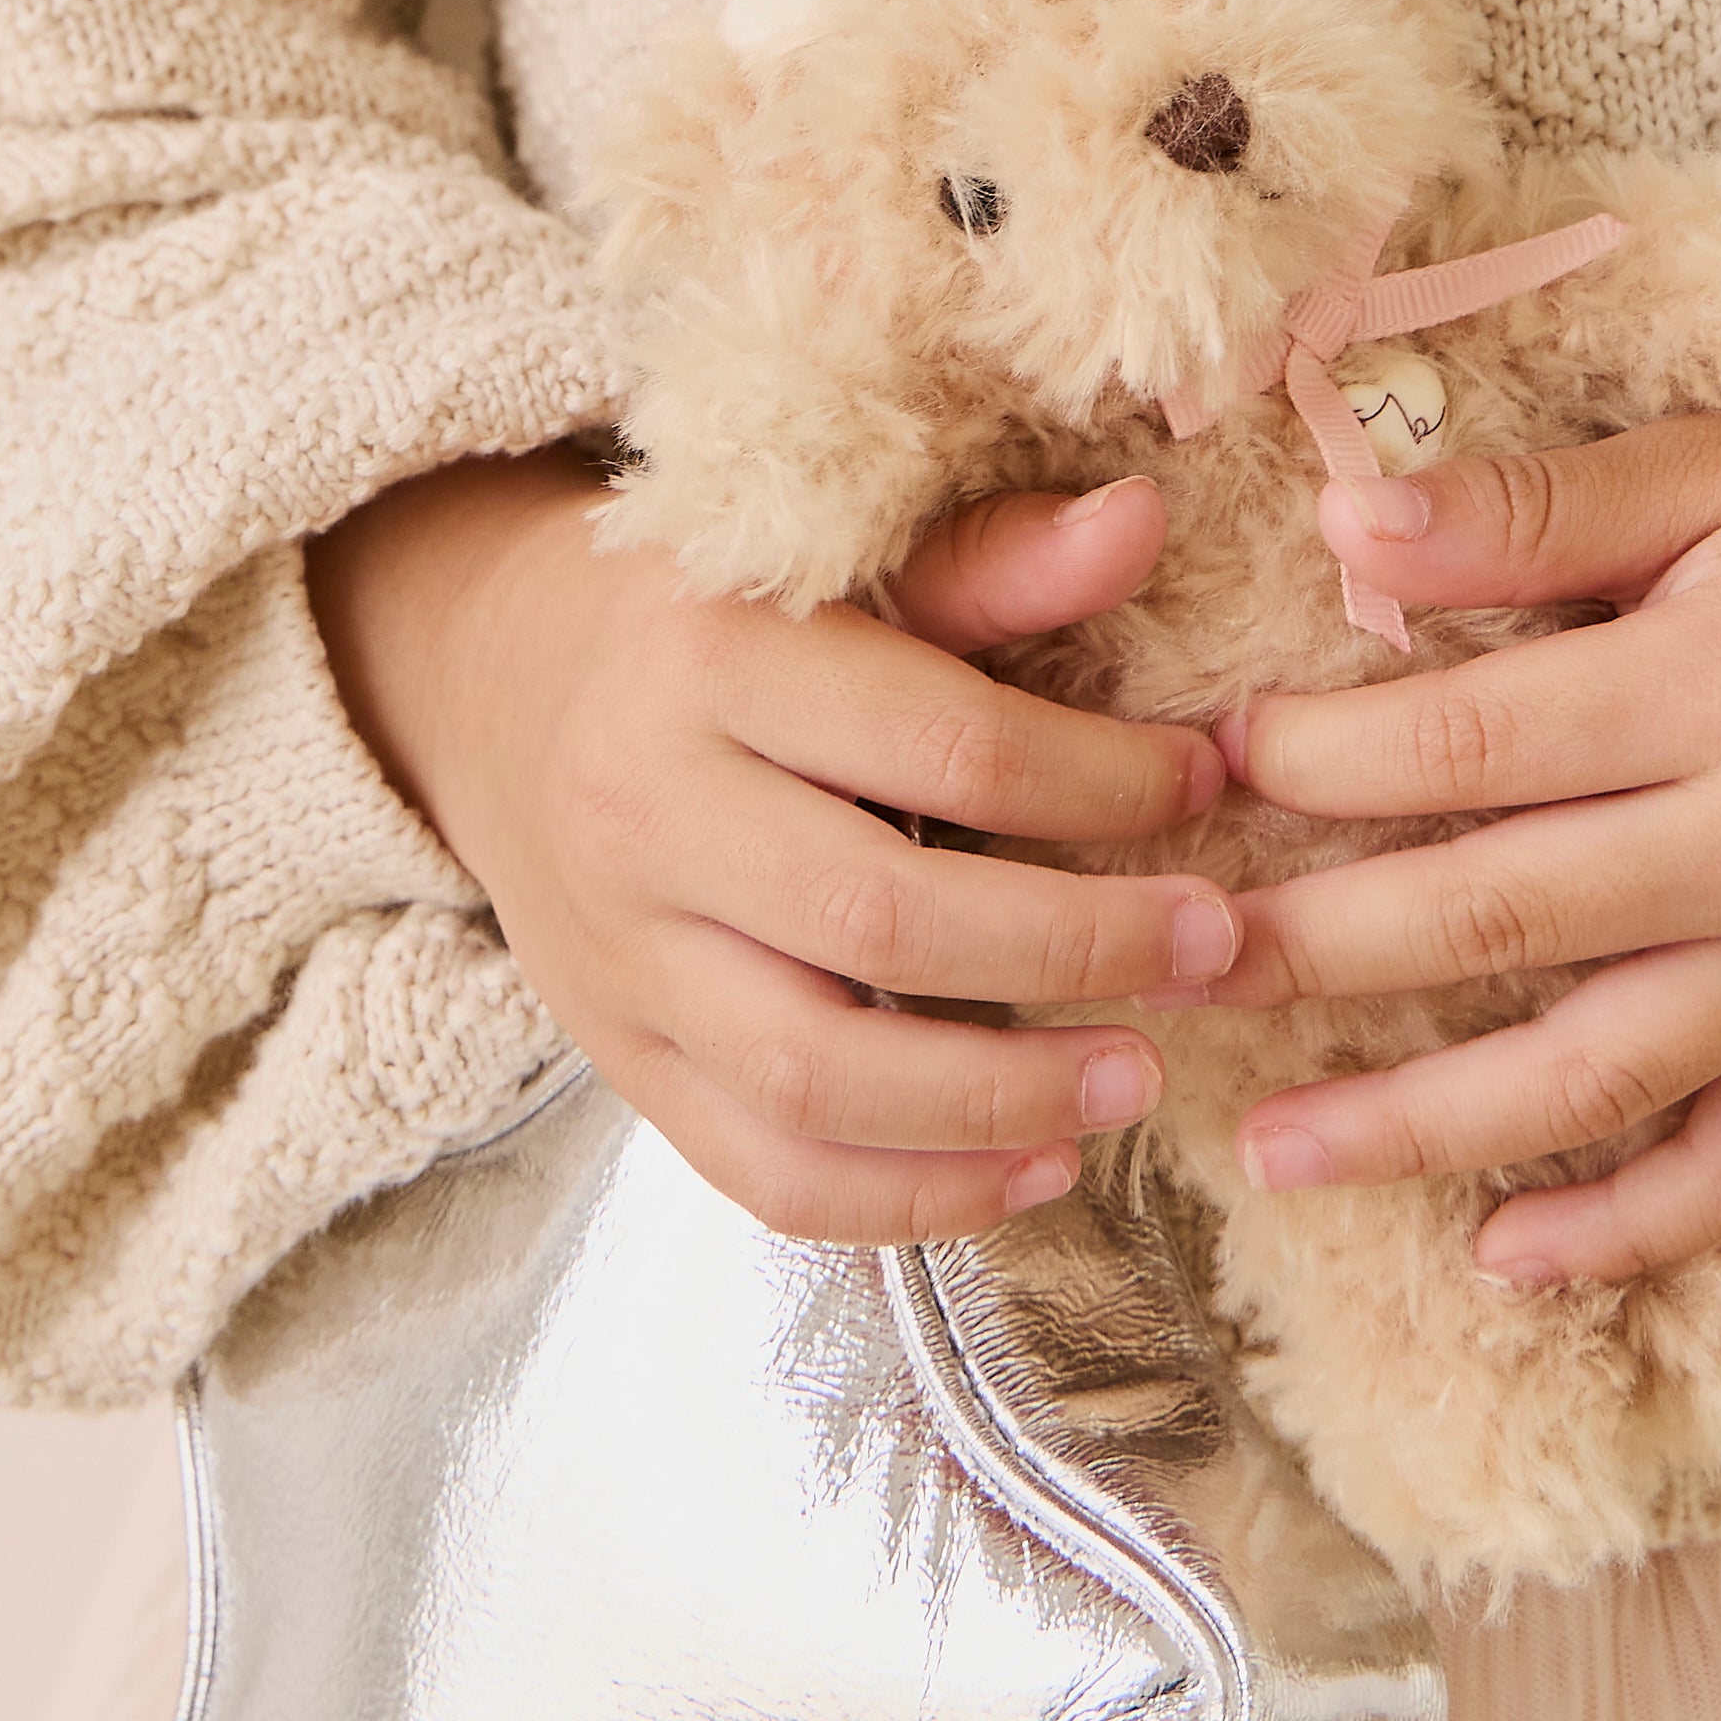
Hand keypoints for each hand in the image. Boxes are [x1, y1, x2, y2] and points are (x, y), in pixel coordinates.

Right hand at [308, 454, 1242, 1243]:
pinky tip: (1033, 1170)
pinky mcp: (625, 1063)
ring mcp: (625, 960)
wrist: (505, 694)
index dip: (1097, 779)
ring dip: (1000, 1103)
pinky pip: (764, 1173)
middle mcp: (649, 815)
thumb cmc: (713, 622)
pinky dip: (908, 1198)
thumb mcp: (834, 566)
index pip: (941, 743)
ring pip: (816, 1077)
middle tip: (1215, 945)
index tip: (1205, 783)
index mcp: (712, 662)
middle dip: (1075, 947)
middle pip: (882, 923)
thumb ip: (991, 564)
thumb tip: (1143, 522)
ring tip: (1136, 1078)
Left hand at [1203, 386, 1720, 1288]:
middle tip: (1171, 967)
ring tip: (1271, 1154)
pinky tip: (1506, 1256)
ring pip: (1594, 1074)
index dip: (1319, 761)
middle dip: (1314, 949)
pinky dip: (1629, 1226)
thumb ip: (1538, 509)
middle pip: (1499, 916)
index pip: (1471, 745)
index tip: (1206, 763)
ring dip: (1420, 1128)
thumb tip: (1348, 525)